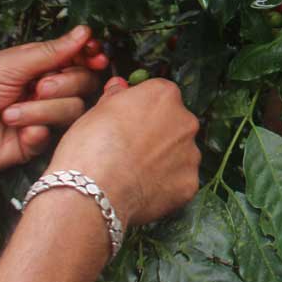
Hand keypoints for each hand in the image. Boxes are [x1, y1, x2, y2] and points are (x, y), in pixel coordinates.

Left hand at [0, 26, 100, 181]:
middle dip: (64, 83)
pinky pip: (56, 134)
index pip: (76, 57)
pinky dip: (36, 131)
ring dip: (42, 110)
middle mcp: (44, 89)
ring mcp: (43, 116)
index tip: (95, 57)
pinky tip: (18, 132)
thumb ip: (50, 52)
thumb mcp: (8, 65)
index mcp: (37, 66)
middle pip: (83, 82)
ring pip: (73, 109)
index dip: (89, 56)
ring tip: (10, 114)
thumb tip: (84, 32)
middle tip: (39, 87)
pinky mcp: (38, 142)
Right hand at [46, 76, 198, 229]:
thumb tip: (120, 87)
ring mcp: (191, 153)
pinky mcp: (190, 182)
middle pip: (175, 124)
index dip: (142, 110)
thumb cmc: (90, 149)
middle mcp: (185, 121)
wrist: (92, 193)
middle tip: (130, 150)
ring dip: (164, 160)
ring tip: (134, 173)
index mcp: (164, 95)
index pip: (160, 96)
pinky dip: (165, 185)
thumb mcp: (95, 111)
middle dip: (157, 135)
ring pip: (180, 153)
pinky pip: (179, 181)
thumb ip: (116, 96)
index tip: (128, 122)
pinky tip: (142, 190)